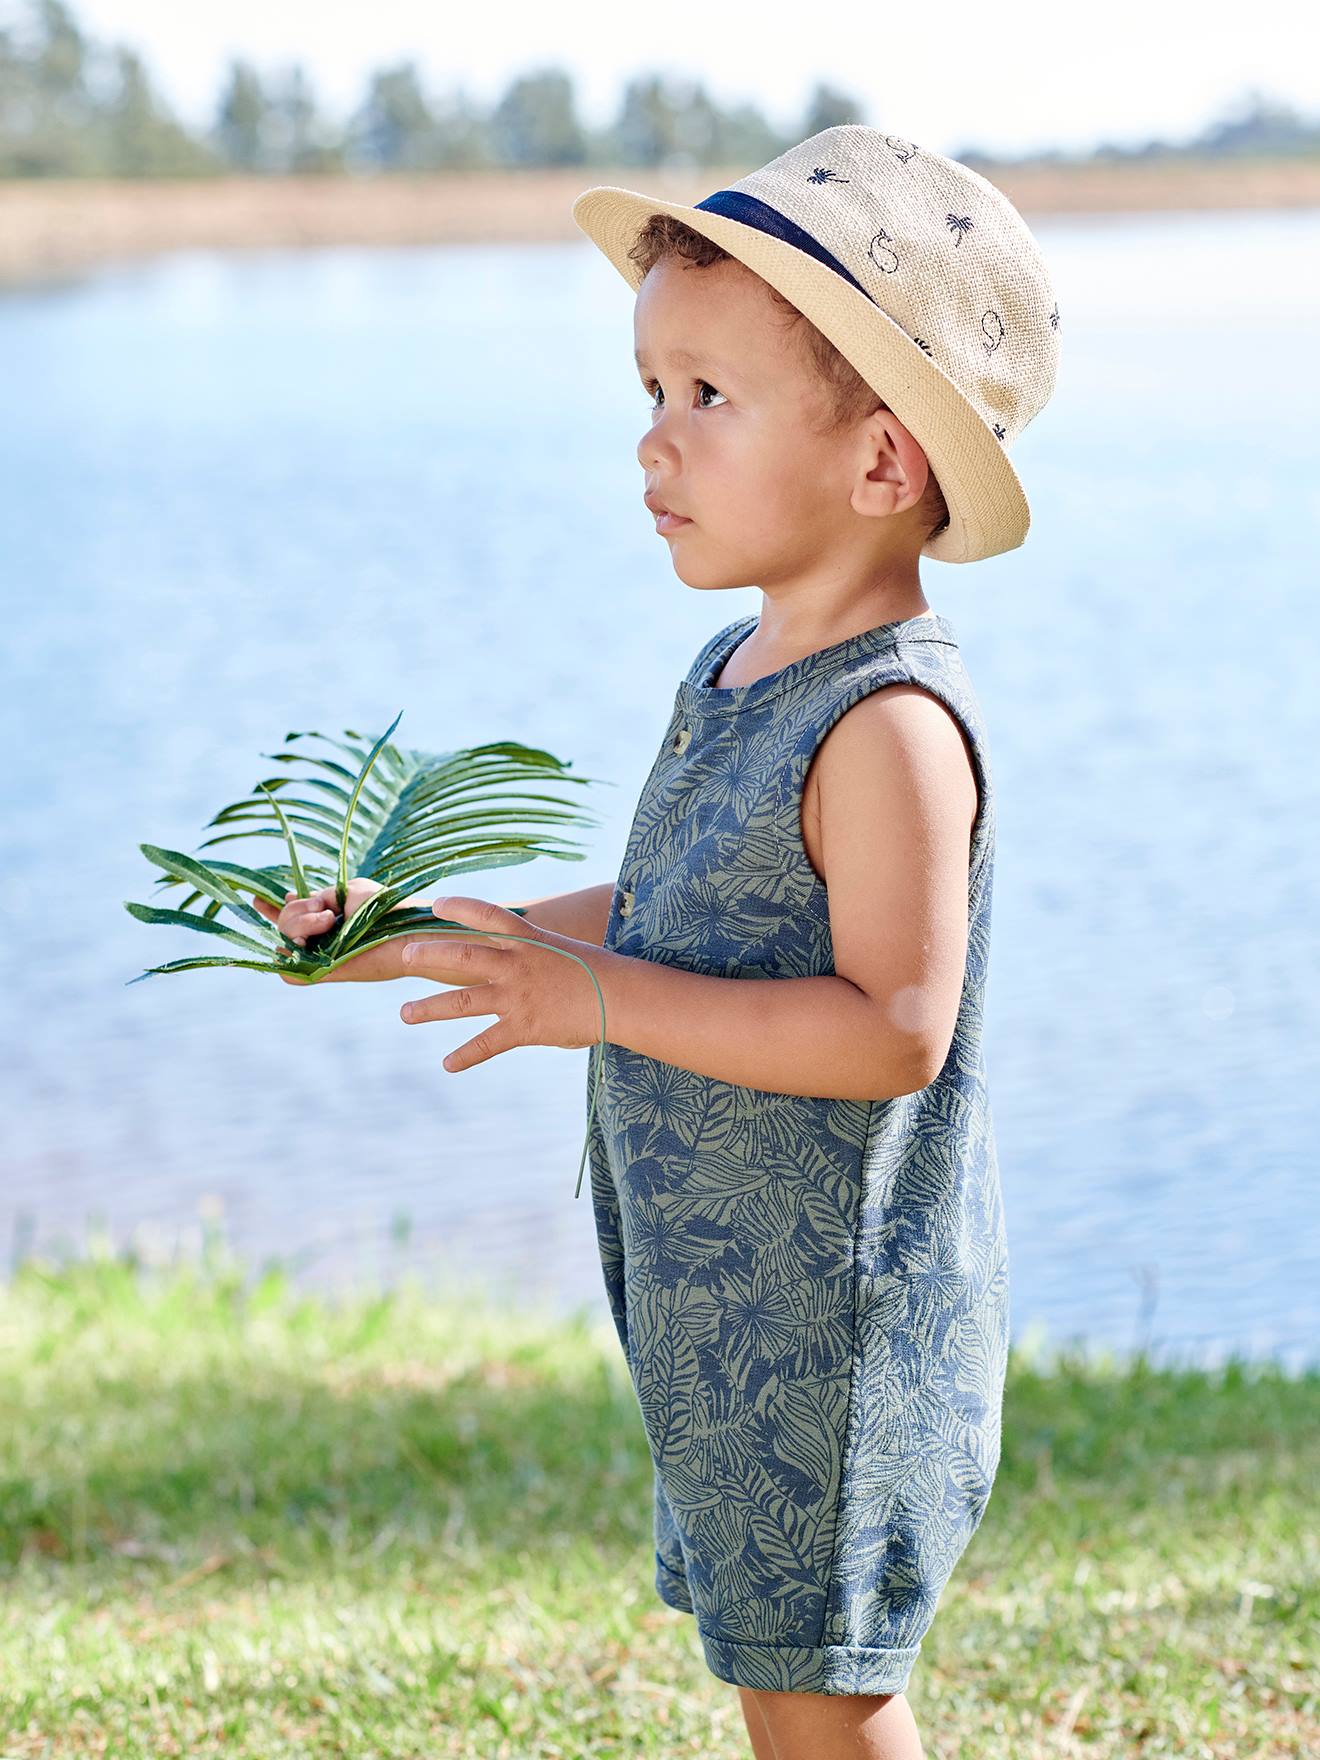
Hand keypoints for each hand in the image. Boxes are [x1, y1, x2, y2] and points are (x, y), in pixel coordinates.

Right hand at [252, 876, 384, 984]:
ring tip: (327, 921)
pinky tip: (309, 940)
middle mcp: (318, 938)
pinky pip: (288, 972)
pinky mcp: (322, 974)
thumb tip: (289, 900)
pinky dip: (289, 956)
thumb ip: (319, 897)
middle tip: (326, 909)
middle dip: (296, 911)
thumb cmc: (383, 907)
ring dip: (297, 925)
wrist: (403, 928)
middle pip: (282, 926)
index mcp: (323, 917)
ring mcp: (318, 956)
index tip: (257, 900)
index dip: (270, 908)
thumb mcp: (346, 892)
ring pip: (282, 944)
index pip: (289, 916)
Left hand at [398, 894, 605, 1070]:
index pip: (487, 915)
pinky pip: (486, 1043)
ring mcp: (516, 996)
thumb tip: (527, 967)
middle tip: (404, 956)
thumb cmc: (602, 973)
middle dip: (429, 955)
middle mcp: (516, 965)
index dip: (460, 906)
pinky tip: (447, 1065)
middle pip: (461, 954)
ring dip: (429, 1008)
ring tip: (405, 1013)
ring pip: (461, 1001)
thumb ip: (541, 957)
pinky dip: (465, 1056)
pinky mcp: (523, 1026)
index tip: (437, 904)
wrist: (621, 996)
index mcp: (529, 940)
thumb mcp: (566, 952)